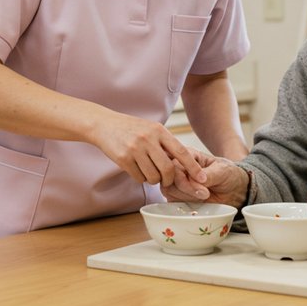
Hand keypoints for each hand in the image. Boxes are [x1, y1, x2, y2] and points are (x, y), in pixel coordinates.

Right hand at [89, 112, 206, 189]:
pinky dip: (140, 178)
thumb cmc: (131, 128)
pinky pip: (139, 177)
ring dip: (153, 179)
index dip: (193, 167)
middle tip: (166, 181)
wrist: (104, 125)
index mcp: (159, 130)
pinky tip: (136, 169)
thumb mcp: (151, 129)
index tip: (202, 178)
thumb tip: (185, 162)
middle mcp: (148, 139)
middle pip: (167, 169)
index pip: (181, 151)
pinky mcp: (123, 159)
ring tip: (148, 171)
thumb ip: (165, 143)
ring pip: (153, 176)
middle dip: (169, 179)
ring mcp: (135, 149)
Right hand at [162, 151, 249, 207]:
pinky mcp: (176, 196)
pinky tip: (197, 202)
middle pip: (170, 176)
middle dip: (187, 188)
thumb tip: (194, 180)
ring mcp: (176, 182)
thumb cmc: (228, 175)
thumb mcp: (223, 171)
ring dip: (187, 196)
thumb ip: (209, 174)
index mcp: (188, 155)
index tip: (204, 182)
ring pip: (168, 189)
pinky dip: (184, 204)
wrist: (233, 192)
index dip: (187, 173)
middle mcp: (179, 167)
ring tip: (204, 196)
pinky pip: (171, 200)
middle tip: (205, 193)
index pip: (177, 161)